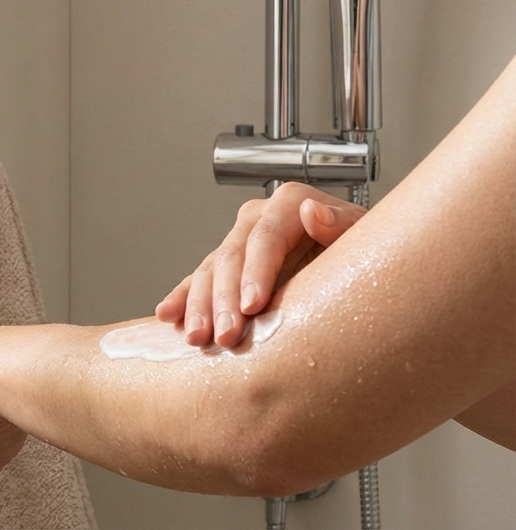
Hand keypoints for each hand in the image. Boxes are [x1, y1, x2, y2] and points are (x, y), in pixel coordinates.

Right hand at [155, 182, 366, 347]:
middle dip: (223, 299)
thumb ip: (344, 225)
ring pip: (209, 271)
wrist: (370, 272)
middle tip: (225, 334)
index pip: (265, 236)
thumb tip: (312, 212)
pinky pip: (198, 281)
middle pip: (231, 256)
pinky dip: (183, 299)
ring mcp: (240, 244)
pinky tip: (169, 315)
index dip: (255, 271)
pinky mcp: (228, 269)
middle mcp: (259, 220)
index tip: (252, 305)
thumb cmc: (372, 255)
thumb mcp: (368, 237)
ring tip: (197, 337)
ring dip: (199, 306)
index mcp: (290, 205)